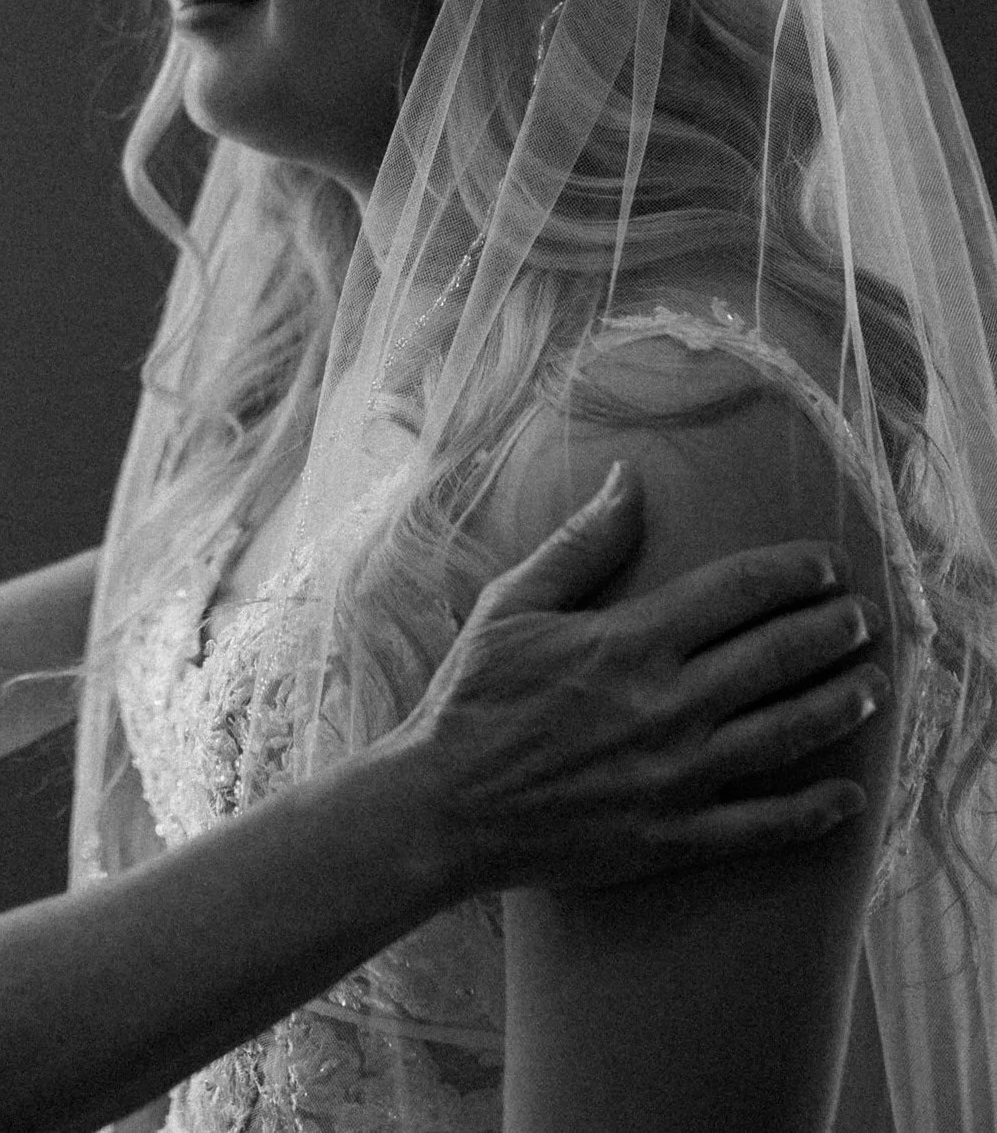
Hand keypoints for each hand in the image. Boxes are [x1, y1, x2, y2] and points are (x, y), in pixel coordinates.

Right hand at [386, 461, 883, 893]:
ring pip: (790, 733)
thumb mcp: (509, 607)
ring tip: (873, 687)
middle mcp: (666, 706)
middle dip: (836, 630)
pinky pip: (766, 826)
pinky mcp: (674, 836)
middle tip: (863, 619)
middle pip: (781, 656)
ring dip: (844, 704)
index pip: (739, 591)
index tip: (827, 565)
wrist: (443, 807)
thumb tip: (628, 480)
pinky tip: (850, 797)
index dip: (796, 571)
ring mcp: (677, 775)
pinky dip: (817, 811)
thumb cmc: (470, 700)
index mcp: (627, 643)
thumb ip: (578, 544)